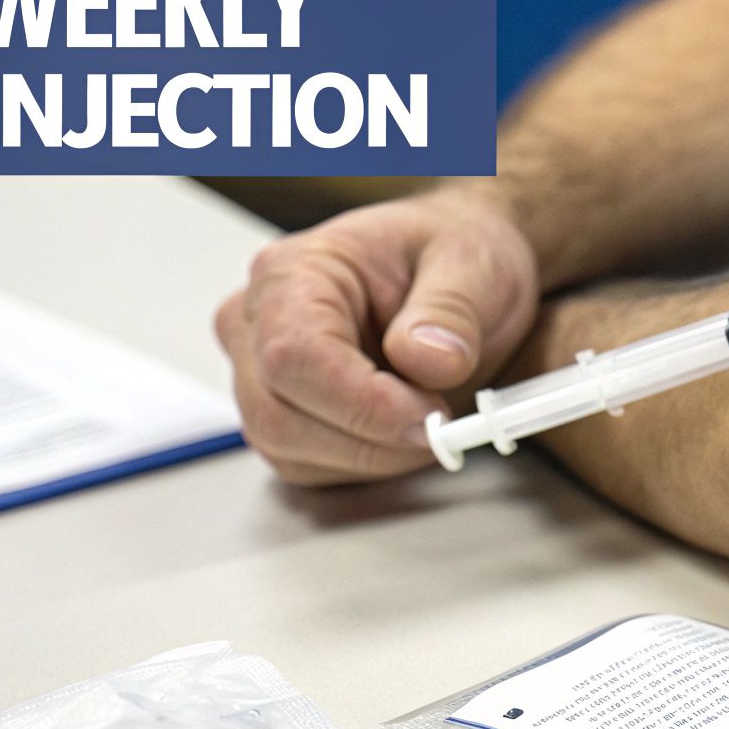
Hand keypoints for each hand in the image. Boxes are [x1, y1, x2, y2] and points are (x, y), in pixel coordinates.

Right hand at [215, 187, 538, 485]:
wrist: (453, 276)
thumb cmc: (450, 258)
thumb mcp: (472, 264)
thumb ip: (451, 311)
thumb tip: (426, 360)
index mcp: (292, 273)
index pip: (293, 355)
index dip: (361, 403)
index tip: (429, 419)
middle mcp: (257, 324)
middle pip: (280, 416)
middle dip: (372, 440)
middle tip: (444, 429)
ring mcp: (259, 375)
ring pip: (291, 452)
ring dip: (374, 457)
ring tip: (433, 421)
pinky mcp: (281, 417)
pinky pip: (309, 469)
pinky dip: (367, 465)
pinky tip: (406, 432)